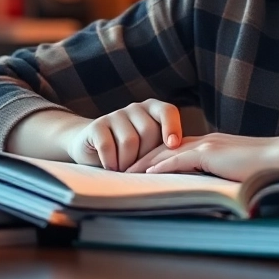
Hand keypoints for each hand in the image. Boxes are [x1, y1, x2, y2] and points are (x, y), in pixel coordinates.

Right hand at [63, 100, 183, 171]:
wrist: (92, 146)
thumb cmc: (131, 151)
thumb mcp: (150, 146)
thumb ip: (166, 147)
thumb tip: (186, 161)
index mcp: (152, 109)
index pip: (167, 111)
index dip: (172, 127)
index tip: (173, 145)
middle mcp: (135, 108)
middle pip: (148, 131)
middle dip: (146, 156)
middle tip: (140, 169)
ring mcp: (114, 115)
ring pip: (130, 141)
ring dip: (128, 163)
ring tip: (125, 170)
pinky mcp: (96, 126)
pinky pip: (108, 146)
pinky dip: (112, 162)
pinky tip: (111, 167)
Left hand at [126, 133, 278, 181]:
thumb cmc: (265, 170)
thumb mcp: (235, 174)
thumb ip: (219, 178)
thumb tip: (209, 195)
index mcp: (210, 146)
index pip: (173, 151)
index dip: (153, 159)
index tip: (136, 170)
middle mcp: (205, 142)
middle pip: (163, 149)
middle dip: (140, 159)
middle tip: (120, 169)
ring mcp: (207, 145)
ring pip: (166, 152)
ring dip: (144, 163)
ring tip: (125, 173)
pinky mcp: (211, 153)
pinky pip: (180, 159)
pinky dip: (161, 166)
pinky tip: (146, 173)